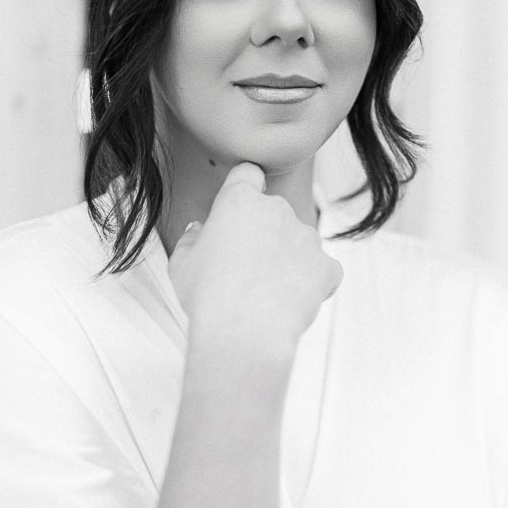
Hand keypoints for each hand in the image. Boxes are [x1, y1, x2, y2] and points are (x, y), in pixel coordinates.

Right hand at [168, 162, 341, 358]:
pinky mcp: (326, 267)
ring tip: (265, 293)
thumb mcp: (182, 263)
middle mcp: (277, 210)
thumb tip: (200, 231)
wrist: (242, 332)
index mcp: (239, 202)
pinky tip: (293, 298)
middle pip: (273, 213)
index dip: (244, 187)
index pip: (247, 175)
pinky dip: (313, 281)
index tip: (241, 207)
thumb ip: (193, 239)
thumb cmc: (207, 297)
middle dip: (263, 235)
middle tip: (243, 270)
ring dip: (287, 259)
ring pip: (298, 242)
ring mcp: (306, 237)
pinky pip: (324, 269)